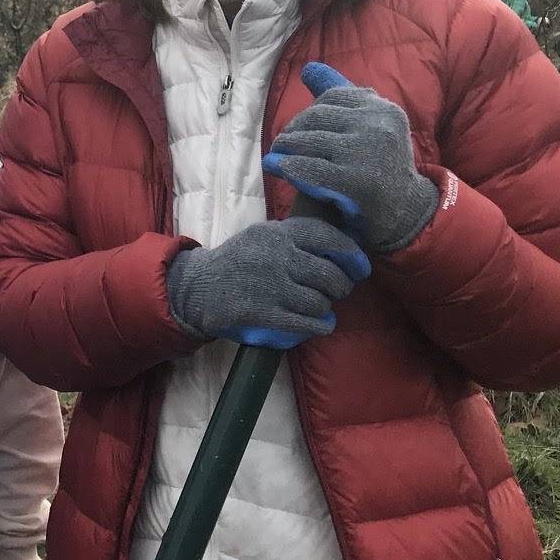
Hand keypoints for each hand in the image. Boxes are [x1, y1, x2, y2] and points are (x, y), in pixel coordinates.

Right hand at [166, 215, 369, 349]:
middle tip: (336, 291)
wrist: (198, 288)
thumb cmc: (238, 260)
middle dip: (340, 287)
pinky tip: (319, 324)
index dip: (352, 255)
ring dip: (325, 308)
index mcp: (278, 233)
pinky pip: (307, 323)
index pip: (328, 238)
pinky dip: (320, 326)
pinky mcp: (264, 313)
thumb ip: (296, 237)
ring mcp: (270, 286)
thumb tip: (343, 247)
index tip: (361, 268)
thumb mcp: (262, 235)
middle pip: (330, 275)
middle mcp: (276, 256)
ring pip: (320, 302)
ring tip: (319, 307)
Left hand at [264, 63, 437, 253]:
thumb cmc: (379, 166)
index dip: (308, 112)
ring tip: (275, 156)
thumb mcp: (368, 126)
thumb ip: (341, 96)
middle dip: (294, 130)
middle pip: (317, 117)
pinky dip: (287, 167)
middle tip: (281, 145)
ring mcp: (368, 152)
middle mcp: (379, 125)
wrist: (403, 213)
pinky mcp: (355, 180)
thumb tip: (309, 69)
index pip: (332, 98)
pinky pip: (308, 168)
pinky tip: (275, 168)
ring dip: (285, 148)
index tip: (298, 128)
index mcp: (383, 109)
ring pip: (308, 141)